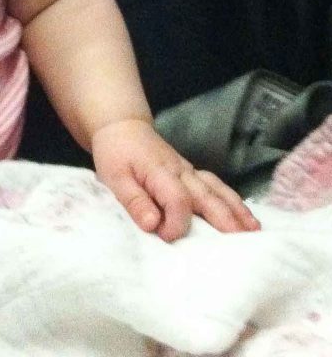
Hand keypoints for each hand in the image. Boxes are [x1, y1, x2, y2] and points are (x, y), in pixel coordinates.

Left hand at [91, 118, 260, 242]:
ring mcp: (189, 171)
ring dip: (237, 209)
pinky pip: (216, 186)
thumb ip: (134, 201)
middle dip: (227, 219)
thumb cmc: (116, 153)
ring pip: (218, 189)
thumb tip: (153, 225)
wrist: (122, 127)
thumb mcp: (115, 178)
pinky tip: (243, 214)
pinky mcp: (191, 173)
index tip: (165, 238)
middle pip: (208, 196)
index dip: (176, 224)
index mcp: (161, 173)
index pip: (178, 201)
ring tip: (254, 230)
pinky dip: (232, 199)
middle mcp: (182, 172)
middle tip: (246, 242)